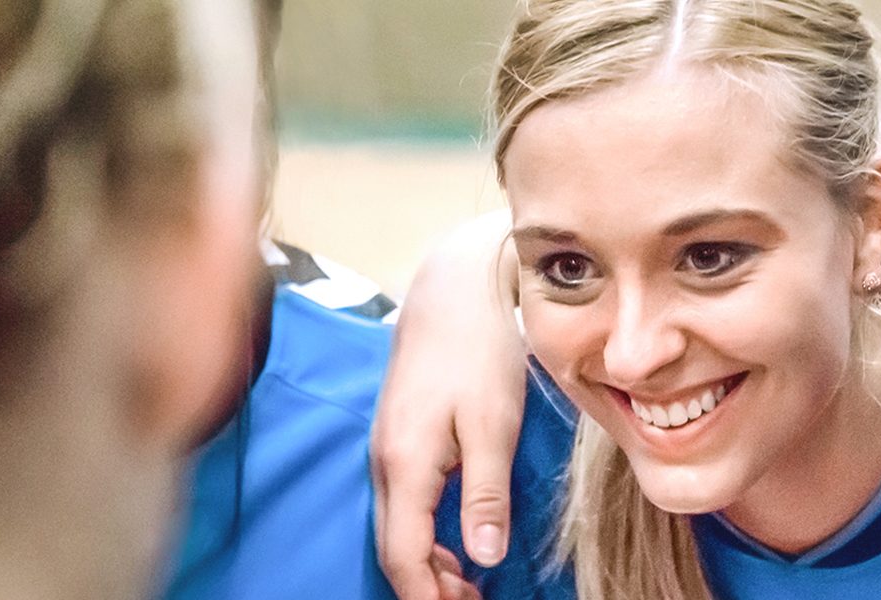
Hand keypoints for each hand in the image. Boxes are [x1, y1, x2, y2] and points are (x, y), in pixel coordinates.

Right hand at [371, 210, 528, 599]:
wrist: (455, 287)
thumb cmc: (479, 349)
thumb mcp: (494, 425)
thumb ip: (486, 492)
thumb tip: (484, 555)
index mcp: (405, 463)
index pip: (404, 553)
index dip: (427, 595)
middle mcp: (386, 461)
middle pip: (395, 547)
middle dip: (428, 586)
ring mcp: (388, 447)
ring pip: (399, 525)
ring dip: (429, 562)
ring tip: (469, 586)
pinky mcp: (400, 435)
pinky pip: (404, 501)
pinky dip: (427, 531)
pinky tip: (458, 536)